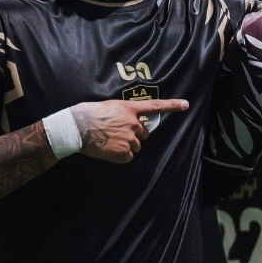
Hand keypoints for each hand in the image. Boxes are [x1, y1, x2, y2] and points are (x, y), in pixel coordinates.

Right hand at [70, 98, 188, 163]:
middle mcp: (133, 123)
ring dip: (126, 146)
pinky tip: (108, 150)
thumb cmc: (87, 115)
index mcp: (128, 108)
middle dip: (134, 136)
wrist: (76, 128)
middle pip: (144, 134)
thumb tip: (127, 122)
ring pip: (136, 147)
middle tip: (117, 134)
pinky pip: (128, 157)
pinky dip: (120, 156)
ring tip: (109, 142)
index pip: (154, 106)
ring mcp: (129, 138)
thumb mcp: (108, 107)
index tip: (185, 105)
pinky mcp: (124, 152)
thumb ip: (122, 113)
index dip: (171, 106)